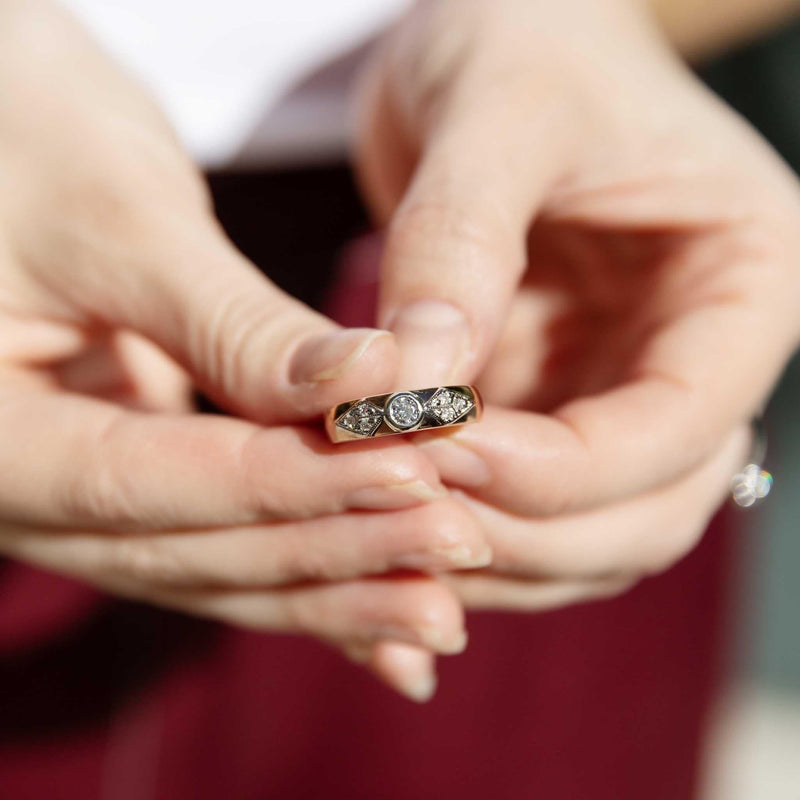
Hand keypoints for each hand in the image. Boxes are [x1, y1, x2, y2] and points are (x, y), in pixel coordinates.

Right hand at [0, 0, 491, 699]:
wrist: (0, 129)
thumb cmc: (24, 137)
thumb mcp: (119, 219)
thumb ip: (235, 324)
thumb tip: (370, 385)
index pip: (142, 483)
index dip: (287, 486)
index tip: (413, 477)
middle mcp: (18, 490)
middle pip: (187, 551)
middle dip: (330, 554)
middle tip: (457, 553)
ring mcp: (78, 493)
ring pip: (214, 562)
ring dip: (332, 581)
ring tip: (440, 607)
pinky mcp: (137, 472)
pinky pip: (224, 531)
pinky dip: (305, 559)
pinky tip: (384, 590)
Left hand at [356, 0, 799, 674]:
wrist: (497, 34)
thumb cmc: (524, 37)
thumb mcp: (498, 111)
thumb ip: (459, 245)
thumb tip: (412, 385)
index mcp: (745, 282)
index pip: (683, 426)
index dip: (566, 470)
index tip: (443, 452)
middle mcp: (696, 358)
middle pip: (646, 511)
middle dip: (529, 534)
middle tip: (408, 513)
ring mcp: (623, 392)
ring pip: (587, 532)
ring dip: (494, 550)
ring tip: (389, 524)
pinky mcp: (553, 404)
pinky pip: (524, 503)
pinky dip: (464, 523)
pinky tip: (390, 510)